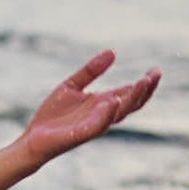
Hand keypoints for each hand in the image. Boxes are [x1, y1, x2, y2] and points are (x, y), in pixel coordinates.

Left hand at [21, 50, 159, 166]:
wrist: (33, 137)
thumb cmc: (53, 115)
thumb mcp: (72, 85)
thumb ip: (91, 70)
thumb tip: (113, 52)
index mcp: (103, 104)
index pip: (129, 94)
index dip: (144, 84)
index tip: (155, 71)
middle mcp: (102, 115)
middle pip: (131, 104)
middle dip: (145, 90)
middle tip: (155, 74)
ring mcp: (93, 125)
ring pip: (119, 113)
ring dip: (132, 98)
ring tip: (143, 82)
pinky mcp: (80, 134)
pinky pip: (97, 124)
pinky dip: (107, 113)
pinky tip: (113, 100)